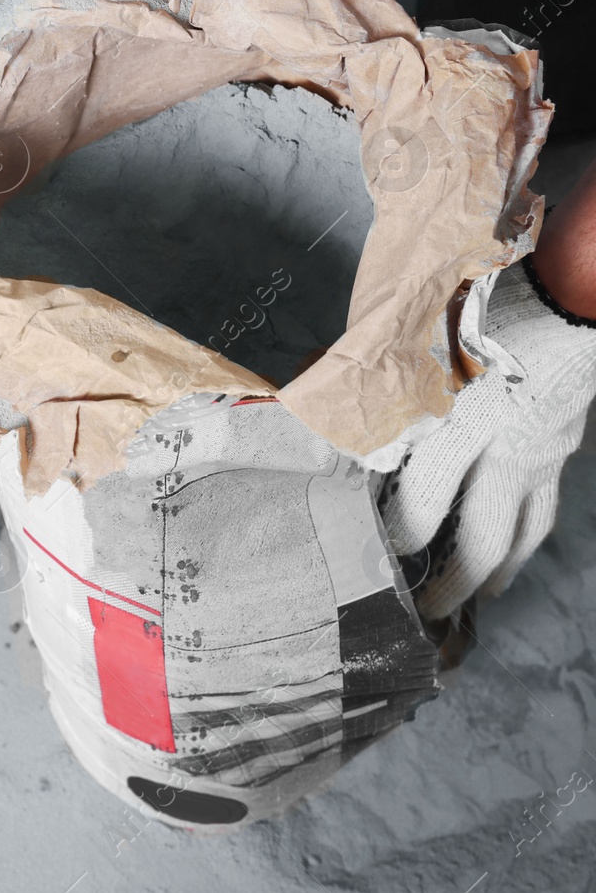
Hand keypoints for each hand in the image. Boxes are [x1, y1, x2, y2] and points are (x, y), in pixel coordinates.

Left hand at [381, 237, 595, 620]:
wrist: (572, 282)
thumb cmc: (484, 296)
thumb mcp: (416, 335)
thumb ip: (376, 384)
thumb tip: (322, 413)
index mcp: (466, 419)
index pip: (425, 500)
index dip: (397, 533)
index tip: (373, 550)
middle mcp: (509, 446)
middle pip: (480, 538)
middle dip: (449, 583)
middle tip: (418, 610)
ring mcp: (544, 450)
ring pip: (521, 533)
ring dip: (493, 573)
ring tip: (469, 600)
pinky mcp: (564, 445)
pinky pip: (544, 508)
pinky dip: (523, 540)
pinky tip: (509, 554)